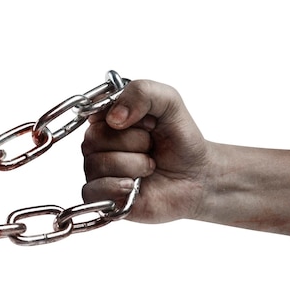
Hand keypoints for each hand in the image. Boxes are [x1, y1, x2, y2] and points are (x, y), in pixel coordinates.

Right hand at [81, 79, 208, 222]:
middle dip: (134, 142)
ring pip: (97, 165)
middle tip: (151, 147)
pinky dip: (117, 187)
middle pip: (94, 139)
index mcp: (107, 120)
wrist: (198, 176)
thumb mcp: (169, 102)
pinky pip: (91, 191)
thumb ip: (142, 92)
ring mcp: (98, 172)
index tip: (149, 122)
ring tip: (150, 166)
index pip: (95, 112)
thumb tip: (113, 117)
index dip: (124, 117)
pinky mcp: (102, 198)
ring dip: (134, 165)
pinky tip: (134, 186)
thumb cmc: (180, 140)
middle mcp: (98, 145)